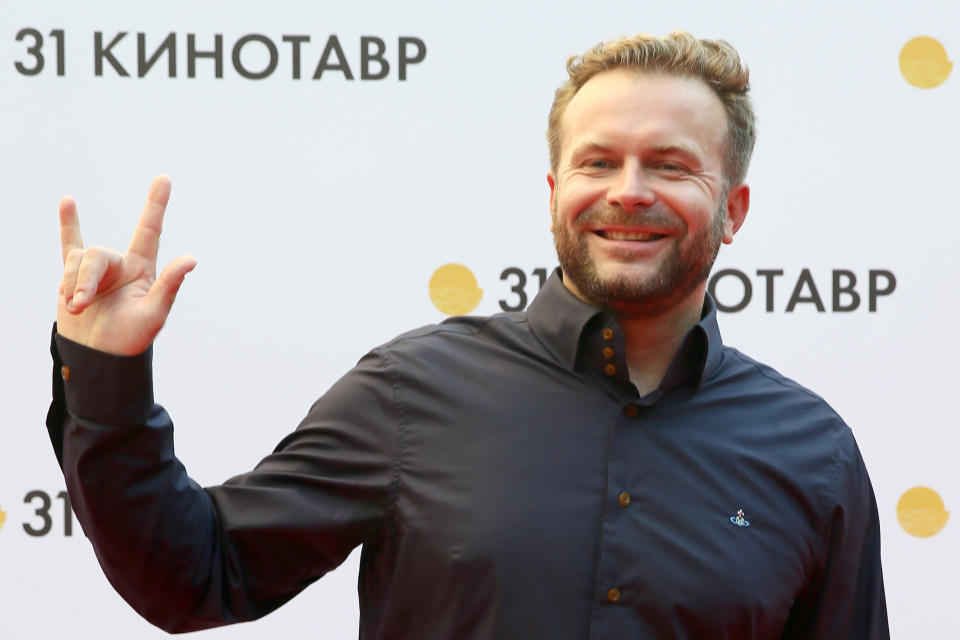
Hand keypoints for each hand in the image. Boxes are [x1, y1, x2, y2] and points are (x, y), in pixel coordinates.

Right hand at [57, 175, 196, 355]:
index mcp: (142, 270)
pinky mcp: (73, 278)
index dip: (156, 204)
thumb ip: (169, 285)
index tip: (164, 178)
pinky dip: (69, 224)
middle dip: (84, 280)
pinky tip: (68, 202)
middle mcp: (120, 265)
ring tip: (75, 309)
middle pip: (97, 254)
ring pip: (76, 260)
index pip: (149, 230)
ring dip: (72, 285)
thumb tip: (192, 259)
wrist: (99, 357)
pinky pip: (69, 245)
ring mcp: (96, 271)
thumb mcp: (154, 314)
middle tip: (81, 307)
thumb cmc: (131, 339)